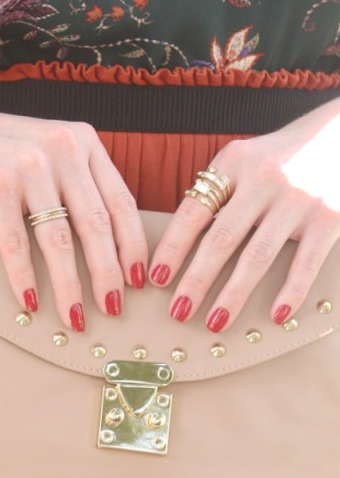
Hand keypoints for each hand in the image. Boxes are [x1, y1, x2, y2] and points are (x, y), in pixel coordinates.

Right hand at [0, 107, 147, 331]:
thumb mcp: (47, 150)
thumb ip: (77, 180)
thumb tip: (111, 244)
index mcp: (83, 141)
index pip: (121, 201)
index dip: (133, 246)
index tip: (140, 280)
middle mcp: (62, 148)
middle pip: (95, 224)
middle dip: (108, 274)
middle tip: (113, 309)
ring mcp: (28, 164)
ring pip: (59, 239)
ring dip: (69, 286)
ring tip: (75, 317)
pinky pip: (16, 242)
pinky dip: (24, 276)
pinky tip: (30, 302)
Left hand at [148, 98, 339, 330]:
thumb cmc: (284, 156)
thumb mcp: (246, 159)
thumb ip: (219, 191)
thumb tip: (180, 242)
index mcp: (235, 163)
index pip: (194, 211)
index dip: (172, 247)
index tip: (156, 278)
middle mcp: (264, 180)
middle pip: (221, 239)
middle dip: (196, 280)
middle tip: (177, 311)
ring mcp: (298, 199)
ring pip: (257, 256)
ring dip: (233, 294)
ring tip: (214, 322)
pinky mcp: (329, 217)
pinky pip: (305, 262)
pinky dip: (290, 292)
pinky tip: (275, 315)